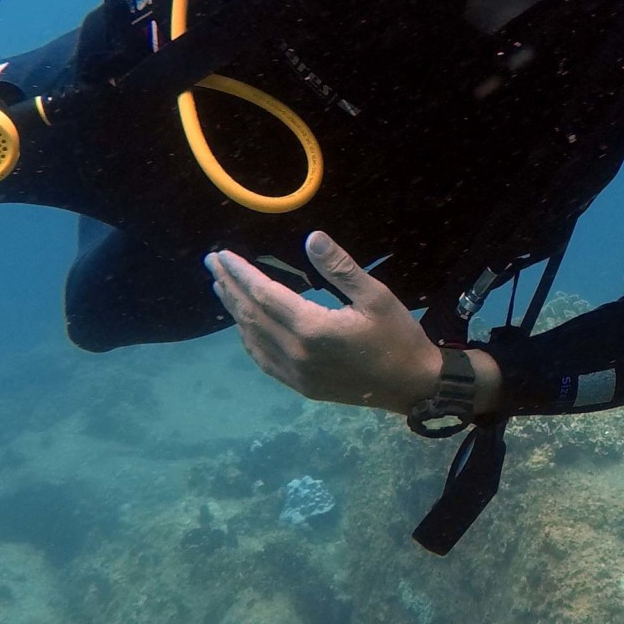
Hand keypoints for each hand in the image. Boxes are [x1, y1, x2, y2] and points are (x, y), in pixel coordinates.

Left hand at [208, 231, 492, 413]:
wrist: (412, 386)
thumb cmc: (398, 336)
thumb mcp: (376, 296)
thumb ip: (340, 268)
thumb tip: (311, 238)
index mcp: (313, 329)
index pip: (264, 295)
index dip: (241, 273)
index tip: (223, 254)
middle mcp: (297, 353)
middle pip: (251, 315)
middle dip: (229, 287)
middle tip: (211, 262)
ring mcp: (296, 373)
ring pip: (252, 338)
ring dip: (234, 311)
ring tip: (221, 287)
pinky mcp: (300, 386)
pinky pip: (263, 360)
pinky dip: (248, 338)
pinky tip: (243, 325)